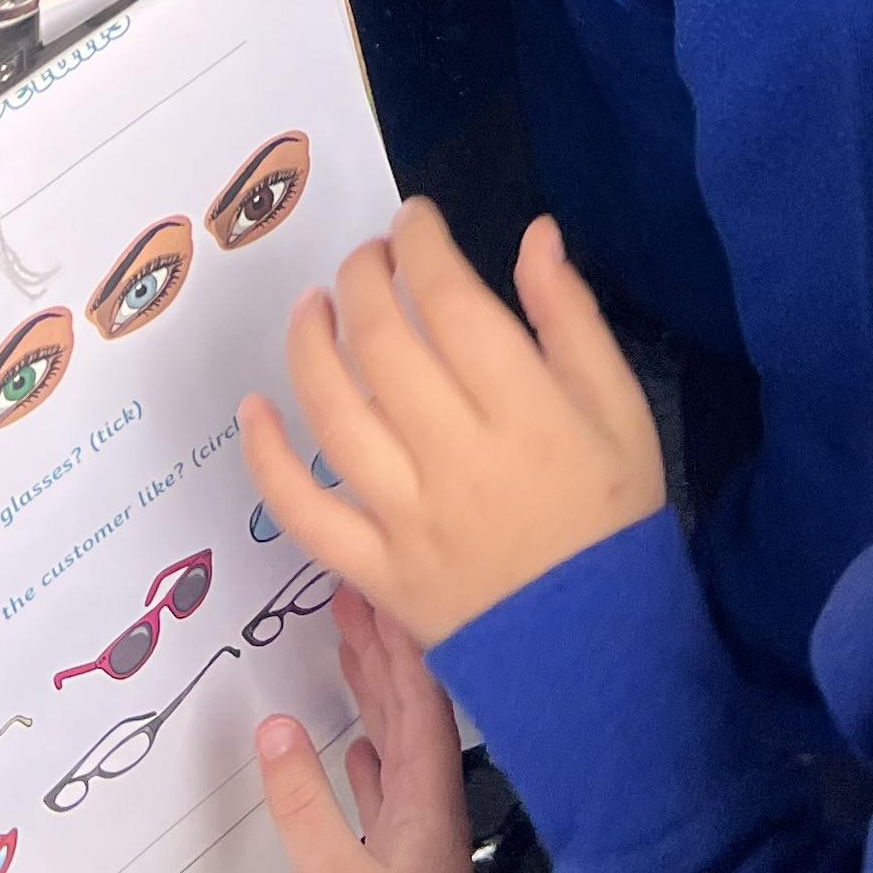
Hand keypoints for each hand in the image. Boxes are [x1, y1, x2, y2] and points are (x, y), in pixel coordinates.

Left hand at [241, 202, 666, 652]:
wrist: (597, 651)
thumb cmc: (612, 520)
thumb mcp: (620, 409)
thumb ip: (571, 318)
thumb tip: (534, 235)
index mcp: (525, 414)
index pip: (450, 303)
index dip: (421, 245)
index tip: (413, 221)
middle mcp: (457, 459)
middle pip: (383, 346)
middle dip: (365, 278)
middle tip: (370, 258)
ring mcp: (408, 520)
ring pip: (334, 417)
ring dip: (310, 345)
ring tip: (315, 306)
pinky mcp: (377, 571)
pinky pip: (305, 513)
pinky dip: (267, 460)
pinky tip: (253, 409)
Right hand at [255, 588, 473, 872]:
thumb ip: (302, 800)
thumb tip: (276, 727)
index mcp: (430, 798)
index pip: (420, 697)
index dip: (399, 640)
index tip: (375, 591)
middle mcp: (431, 806)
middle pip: (411, 710)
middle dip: (384, 651)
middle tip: (352, 600)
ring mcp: (417, 834)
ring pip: (398, 742)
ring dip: (375, 693)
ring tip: (349, 648)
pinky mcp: (398, 861)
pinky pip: (387, 782)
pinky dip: (370, 750)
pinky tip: (357, 744)